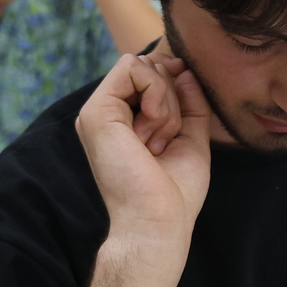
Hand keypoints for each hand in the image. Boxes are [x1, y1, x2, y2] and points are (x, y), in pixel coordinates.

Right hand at [74, 52, 210, 259]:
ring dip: (166, 101)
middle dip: (173, 97)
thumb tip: (183, 68)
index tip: (180, 126)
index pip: (152, 76)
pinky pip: (132, 67)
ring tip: (158, 140)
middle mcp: (108, 115)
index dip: (176, 87)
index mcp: (125, 122)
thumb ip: (189, 102)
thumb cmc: (175, 192)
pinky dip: (156, 92)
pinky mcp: (96, 111)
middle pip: (149, 67)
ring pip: (142, 65)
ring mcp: (98, 112)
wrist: (158, 221)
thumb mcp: (191, 138)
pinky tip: (153, 126)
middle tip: (166, 140)